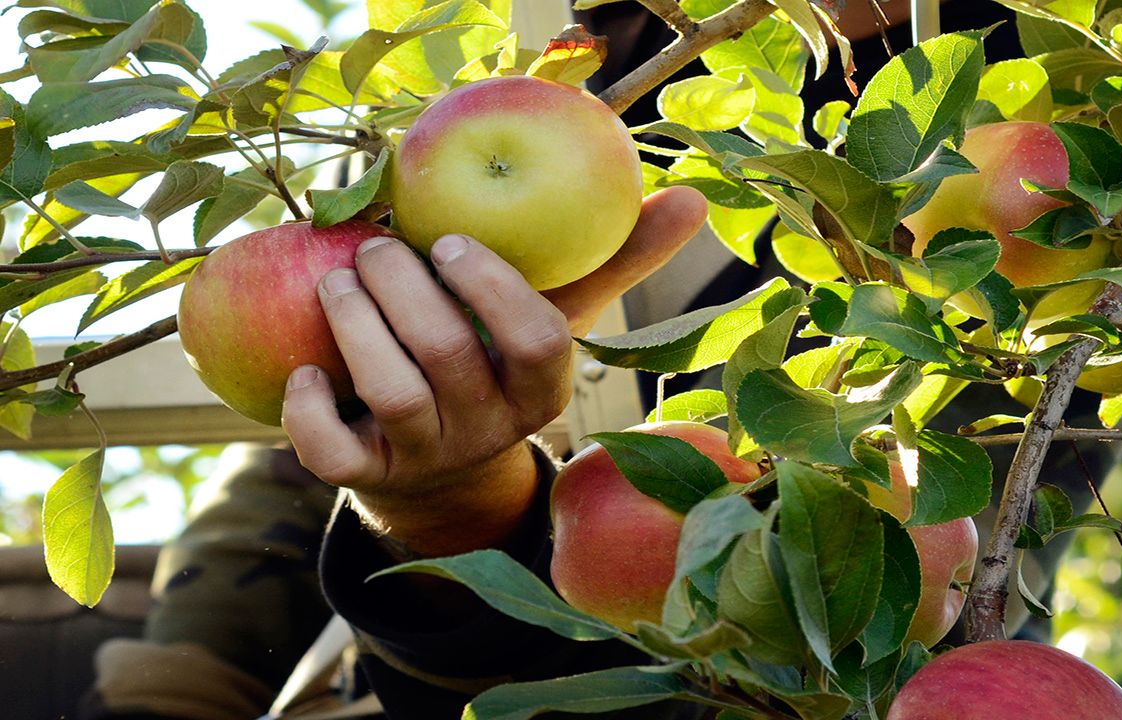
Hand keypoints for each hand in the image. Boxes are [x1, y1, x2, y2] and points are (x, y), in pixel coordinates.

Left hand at [281, 187, 707, 555]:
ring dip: (355, 327)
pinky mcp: (371, 480)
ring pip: (393, 394)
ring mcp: (431, 457)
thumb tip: (691, 199)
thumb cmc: (499, 363)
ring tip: (335, 279)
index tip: (448, 241)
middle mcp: (492, 428)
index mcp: (542, 389)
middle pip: (448, 358)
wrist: (444, 468)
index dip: (491, 289)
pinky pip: (334, 458)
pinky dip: (310, 413)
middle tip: (373, 247)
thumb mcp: (557, 317)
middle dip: (403, 291)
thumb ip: (615, 260)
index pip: (537, 343)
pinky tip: (304, 371)